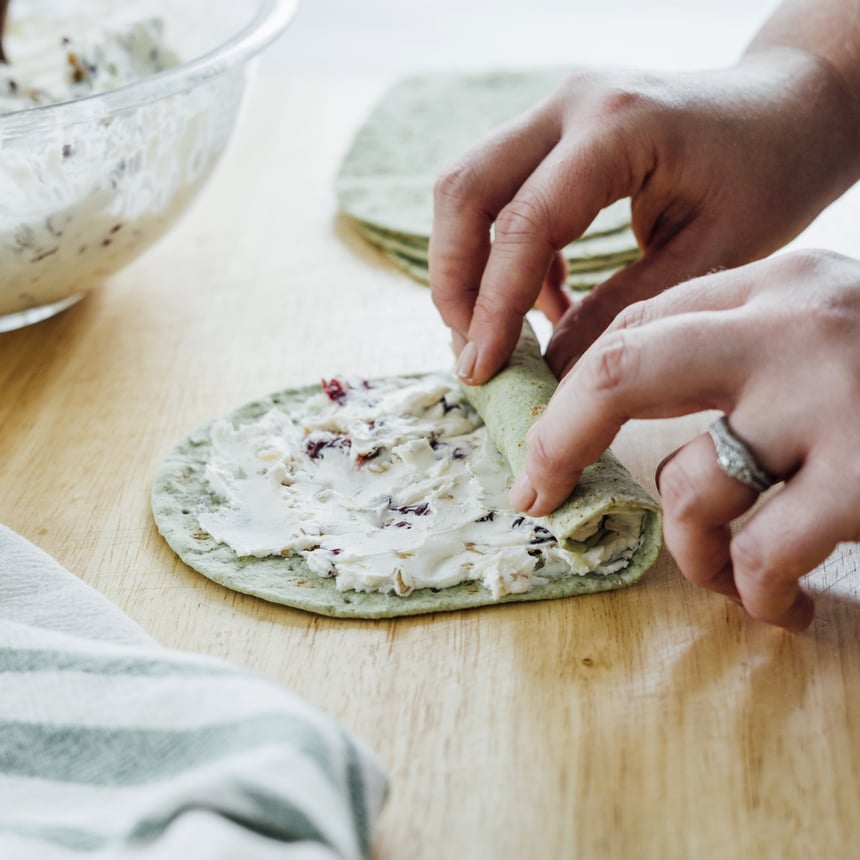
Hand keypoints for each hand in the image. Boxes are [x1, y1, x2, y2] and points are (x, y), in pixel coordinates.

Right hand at [430, 50, 859, 382]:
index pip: (524, 224)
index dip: (493, 306)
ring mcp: (557, 109)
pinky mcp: (555, 129)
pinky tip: (543, 300)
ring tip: (501, 332)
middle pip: (465, 190)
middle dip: (454, 280)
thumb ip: (622, 309)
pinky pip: (500, 191)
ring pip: (468, 187)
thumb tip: (548, 366)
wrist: (788, 112)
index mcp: (618, 127)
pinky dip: (503, 253)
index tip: (480, 369)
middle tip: (472, 349)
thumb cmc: (770, 177)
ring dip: (469, 266)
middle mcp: (572, 103)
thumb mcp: (710, 255)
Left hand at [508, 249, 859, 630]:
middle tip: (535, 494)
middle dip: (558, 438)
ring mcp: (837, 396)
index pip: (636, 327)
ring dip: (692, 547)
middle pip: (623, 371)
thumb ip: (737, 354)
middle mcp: (798, 324)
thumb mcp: (826, 335)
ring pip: (692, 483)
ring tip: (731, 574)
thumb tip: (625, 421)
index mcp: (779, 282)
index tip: (549, 448)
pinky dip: (754, 591)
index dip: (575, 394)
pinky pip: (762, 552)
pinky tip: (782, 608)